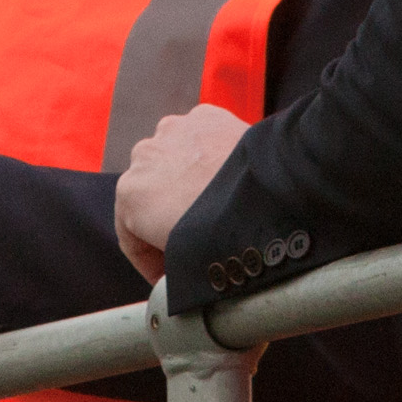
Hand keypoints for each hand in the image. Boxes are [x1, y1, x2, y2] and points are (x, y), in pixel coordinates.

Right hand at [113, 104, 247, 280]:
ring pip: (173, 160)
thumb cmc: (227, 234)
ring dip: (187, 180)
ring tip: (216, 203)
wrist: (273, 193)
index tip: (168, 274)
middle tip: (195, 241)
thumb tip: (177, 285)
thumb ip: (167, 270)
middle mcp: (142, 156)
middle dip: (167, 216)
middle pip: (151, 193)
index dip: (150, 261)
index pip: (130, 234)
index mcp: (129, 195)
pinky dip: (209, 154)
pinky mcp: (204, 116)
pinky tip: (228, 175)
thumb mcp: (184, 266)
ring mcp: (173, 131)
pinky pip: (199, 139)